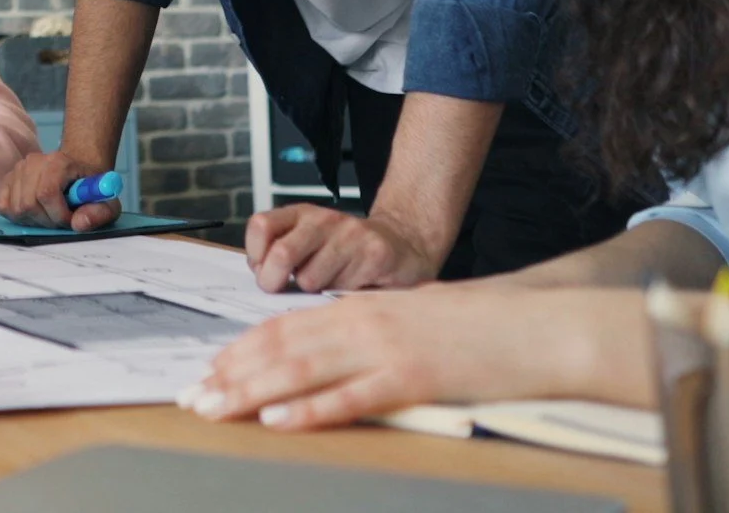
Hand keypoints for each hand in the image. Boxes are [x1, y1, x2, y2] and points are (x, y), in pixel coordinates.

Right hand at [0, 149, 118, 231]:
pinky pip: (3, 206)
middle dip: (46, 220)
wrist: (77, 172)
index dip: (58, 215)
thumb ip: (98, 213)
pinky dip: (18, 215)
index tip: (70, 220)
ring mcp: (18, 170)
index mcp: (59, 162)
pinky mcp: (8, 180)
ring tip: (49, 214)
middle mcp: (34, 161)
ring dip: (33, 220)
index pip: (46, 193)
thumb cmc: (90, 188)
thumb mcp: (106, 202)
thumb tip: (78, 224)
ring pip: (15, 208)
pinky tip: (35, 212)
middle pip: (28, 204)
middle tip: (60, 219)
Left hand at [179, 286, 644, 430]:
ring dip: (251, 392)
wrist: (538, 323)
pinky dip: (309, 410)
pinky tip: (277, 421)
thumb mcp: (412, 319)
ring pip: (301, 370)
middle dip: (229, 375)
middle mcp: (362, 322)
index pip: (283, 328)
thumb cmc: (479, 327)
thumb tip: (333, 354)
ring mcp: (385, 349)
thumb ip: (369, 333)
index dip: (239, 352)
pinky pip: (349, 397)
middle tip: (191, 397)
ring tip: (215, 408)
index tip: (207, 373)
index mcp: (360, 307)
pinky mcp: (412, 378)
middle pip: (279, 348)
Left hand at [243, 205, 443, 292]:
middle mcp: (323, 220)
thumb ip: (279, 256)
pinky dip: (342, 296)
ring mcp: (350, 235)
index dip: (255, 255)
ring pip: (310, 279)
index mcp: (300, 215)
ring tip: (329, 284)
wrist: (401, 244)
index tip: (262, 269)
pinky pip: (343, 288)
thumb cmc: (347, 251)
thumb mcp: (308, 244)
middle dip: (274, 282)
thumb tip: (258, 276)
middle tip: (282, 290)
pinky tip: (352, 285)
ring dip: (314, 291)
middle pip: (281, 253)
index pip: (260, 225)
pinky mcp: (375, 253)